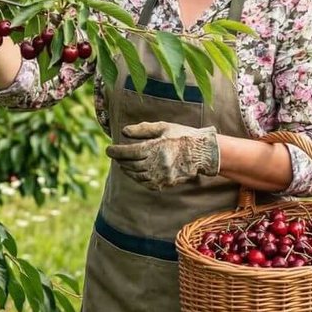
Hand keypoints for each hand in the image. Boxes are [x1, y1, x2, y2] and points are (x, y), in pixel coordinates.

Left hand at [104, 122, 220, 190]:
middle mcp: (158, 163)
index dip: (116, 152)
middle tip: (114, 156)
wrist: (203, 152)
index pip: (129, 152)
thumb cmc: (182, 135)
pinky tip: (134, 173)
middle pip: (131, 165)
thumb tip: (123, 131)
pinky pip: (147, 184)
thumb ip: (143, 129)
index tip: (109, 149)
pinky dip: (138, 179)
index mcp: (156, 148)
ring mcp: (163, 175)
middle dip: (120, 160)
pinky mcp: (167, 183)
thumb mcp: (163, 127)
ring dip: (127, 170)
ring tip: (122, 164)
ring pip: (137, 176)